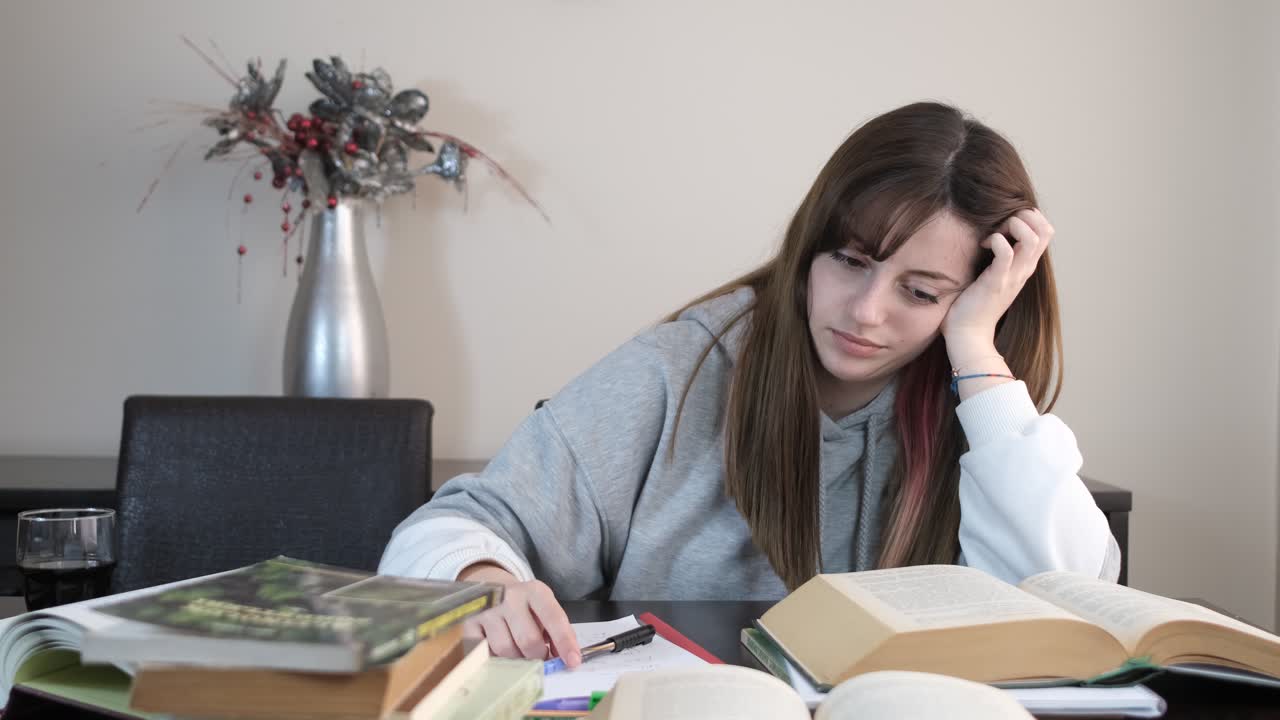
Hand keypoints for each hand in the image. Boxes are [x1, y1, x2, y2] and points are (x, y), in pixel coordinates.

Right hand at [457, 562, 580, 666]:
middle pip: (528, 640)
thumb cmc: (525, 606)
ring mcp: (487, 610)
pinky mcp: (469, 624)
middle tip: (540, 658)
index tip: (573, 662)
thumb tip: (564, 659)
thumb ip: (556, 632)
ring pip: (506, 650)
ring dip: (517, 659)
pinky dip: (496, 659)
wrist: (492, 589)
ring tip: (519, 652)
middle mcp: (510, 597)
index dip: (565, 642)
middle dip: (539, 657)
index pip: (554, 618)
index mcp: (535, 591)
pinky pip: (485, 653)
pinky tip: (500, 652)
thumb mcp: (544, 609)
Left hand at [941, 208, 1053, 359]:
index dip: (1030, 217)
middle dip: (1024, 215)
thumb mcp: (996, 275)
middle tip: (1000, 224)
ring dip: (1013, 225)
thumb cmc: (975, 303)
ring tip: (994, 233)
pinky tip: (984, 245)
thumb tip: (996, 236)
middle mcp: (1025, 270)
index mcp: (1026, 266)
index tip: (1004, 223)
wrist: (969, 334)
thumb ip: (1003, 258)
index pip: (1046, 231)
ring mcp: (1013, 276)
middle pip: (1046, 230)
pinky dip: (997, 240)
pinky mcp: (996, 282)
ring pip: (1032, 237)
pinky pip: (1006, 252)